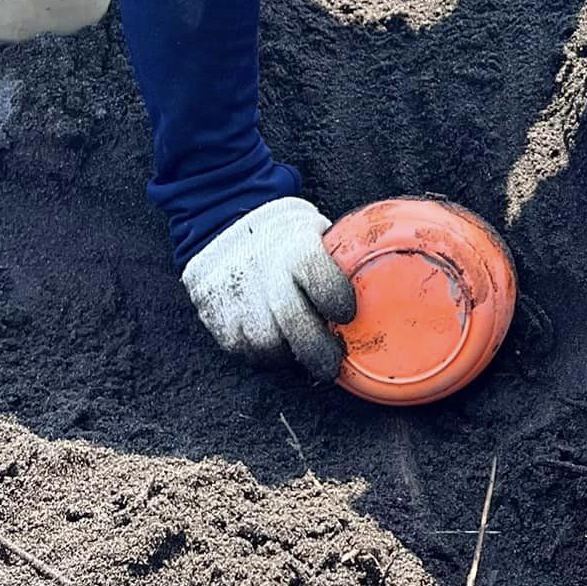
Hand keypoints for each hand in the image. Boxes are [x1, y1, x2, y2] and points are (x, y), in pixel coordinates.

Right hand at [180, 196, 356, 379]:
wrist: (223, 221)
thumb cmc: (284, 234)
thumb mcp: (314, 233)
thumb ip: (335, 263)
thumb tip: (375, 295)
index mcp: (294, 245)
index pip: (317, 275)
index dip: (334, 298)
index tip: (347, 315)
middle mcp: (260, 271)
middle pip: (292, 323)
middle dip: (317, 350)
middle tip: (332, 364)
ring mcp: (233, 295)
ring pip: (265, 345)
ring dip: (286, 350)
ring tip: (296, 340)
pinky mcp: (211, 313)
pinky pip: (241, 349)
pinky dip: (259, 348)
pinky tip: (269, 334)